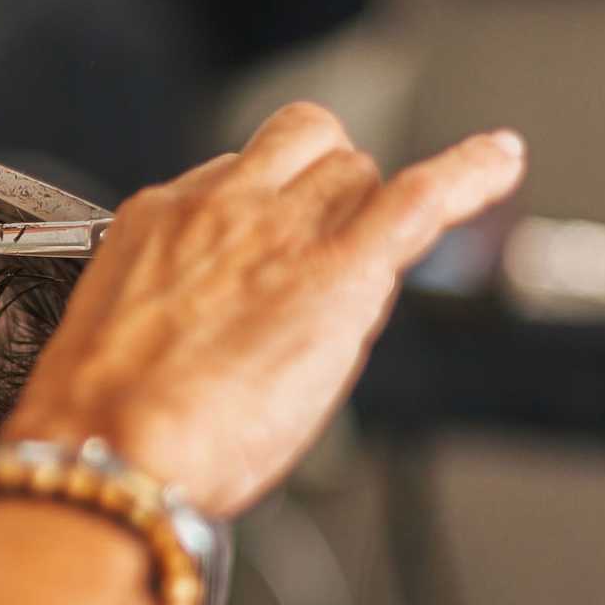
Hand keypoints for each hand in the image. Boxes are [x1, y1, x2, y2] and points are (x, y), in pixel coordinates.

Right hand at [3, 103, 525, 517]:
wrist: (107, 450)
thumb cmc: (104, 424)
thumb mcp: (117, 341)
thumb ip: (176, 311)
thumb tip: (210, 335)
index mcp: (161, 220)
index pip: (236, 180)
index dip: (264, 215)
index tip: (269, 253)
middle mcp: (222, 205)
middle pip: (304, 154)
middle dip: (324, 191)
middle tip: (331, 245)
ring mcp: (282, 229)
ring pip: (354, 169)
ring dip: (370, 206)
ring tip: (386, 244)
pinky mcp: (340, 270)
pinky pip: (422, 195)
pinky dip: (470, 173)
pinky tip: (501, 161)